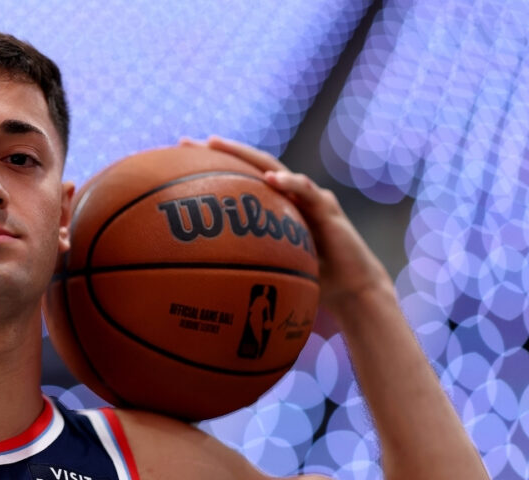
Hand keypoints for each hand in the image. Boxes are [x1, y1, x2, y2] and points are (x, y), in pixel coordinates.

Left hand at [178, 136, 392, 317]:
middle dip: (219, 150)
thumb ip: (242, 265)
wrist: (351, 288)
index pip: (238, 178)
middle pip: (249, 164)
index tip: (178, 158)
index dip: (211, 167)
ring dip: (246, 155)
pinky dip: (290, 182)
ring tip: (219, 145)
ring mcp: (307, 197)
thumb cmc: (308, 281)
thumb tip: (199, 280)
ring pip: (274, 167)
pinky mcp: (327, 207)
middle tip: (186, 141)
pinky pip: (306, 191)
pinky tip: (272, 178)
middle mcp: (288, 194)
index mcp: (272, 206)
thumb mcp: (268, 270)